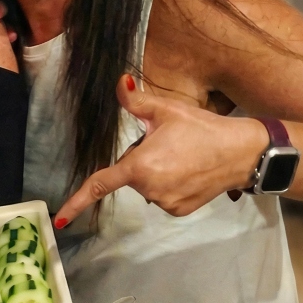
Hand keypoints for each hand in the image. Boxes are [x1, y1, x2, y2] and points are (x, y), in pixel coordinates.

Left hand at [53, 75, 267, 225]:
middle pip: (130, 175)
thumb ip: (136, 100)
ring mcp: (164, 203)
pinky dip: (169, 185)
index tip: (60, 220)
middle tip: (167, 146)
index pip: (100, 185)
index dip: (77, 202)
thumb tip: (120, 81)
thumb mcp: (166, 110)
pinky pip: (162, 196)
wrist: (243, 152)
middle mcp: (149, 190)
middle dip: (140, 160)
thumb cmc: (202, 128)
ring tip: (182, 157)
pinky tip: (188, 172)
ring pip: (146, 186)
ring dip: (155, 173)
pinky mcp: (178, 210)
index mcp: (139, 167)